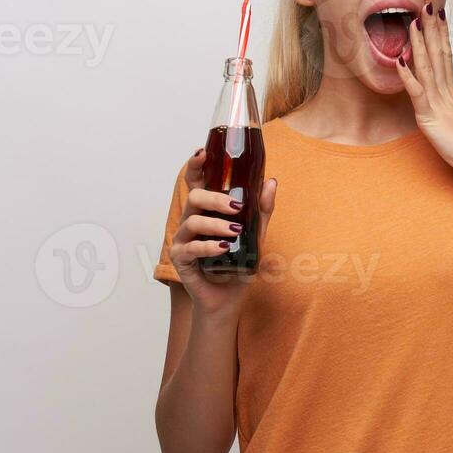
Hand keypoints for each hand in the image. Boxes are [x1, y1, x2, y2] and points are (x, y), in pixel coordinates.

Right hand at [167, 149, 277, 316]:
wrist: (229, 299)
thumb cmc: (238, 265)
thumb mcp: (256, 235)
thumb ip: (261, 210)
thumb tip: (270, 181)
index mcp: (207, 211)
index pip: (197, 182)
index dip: (196, 165)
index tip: (203, 153)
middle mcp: (192, 221)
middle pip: (195, 197)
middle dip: (215, 199)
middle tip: (237, 207)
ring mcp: (183, 239)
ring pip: (193, 221)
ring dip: (216, 224)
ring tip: (234, 232)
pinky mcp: (181, 258)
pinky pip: (191, 247)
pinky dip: (208, 246)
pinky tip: (223, 248)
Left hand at [394, 2, 452, 179]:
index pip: (446, 57)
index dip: (441, 35)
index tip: (438, 16)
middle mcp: (446, 93)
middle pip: (438, 55)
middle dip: (432, 30)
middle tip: (427, 6)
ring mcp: (439, 103)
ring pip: (427, 68)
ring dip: (420, 44)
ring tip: (414, 22)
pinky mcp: (430, 116)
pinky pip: (417, 92)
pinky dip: (407, 75)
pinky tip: (399, 59)